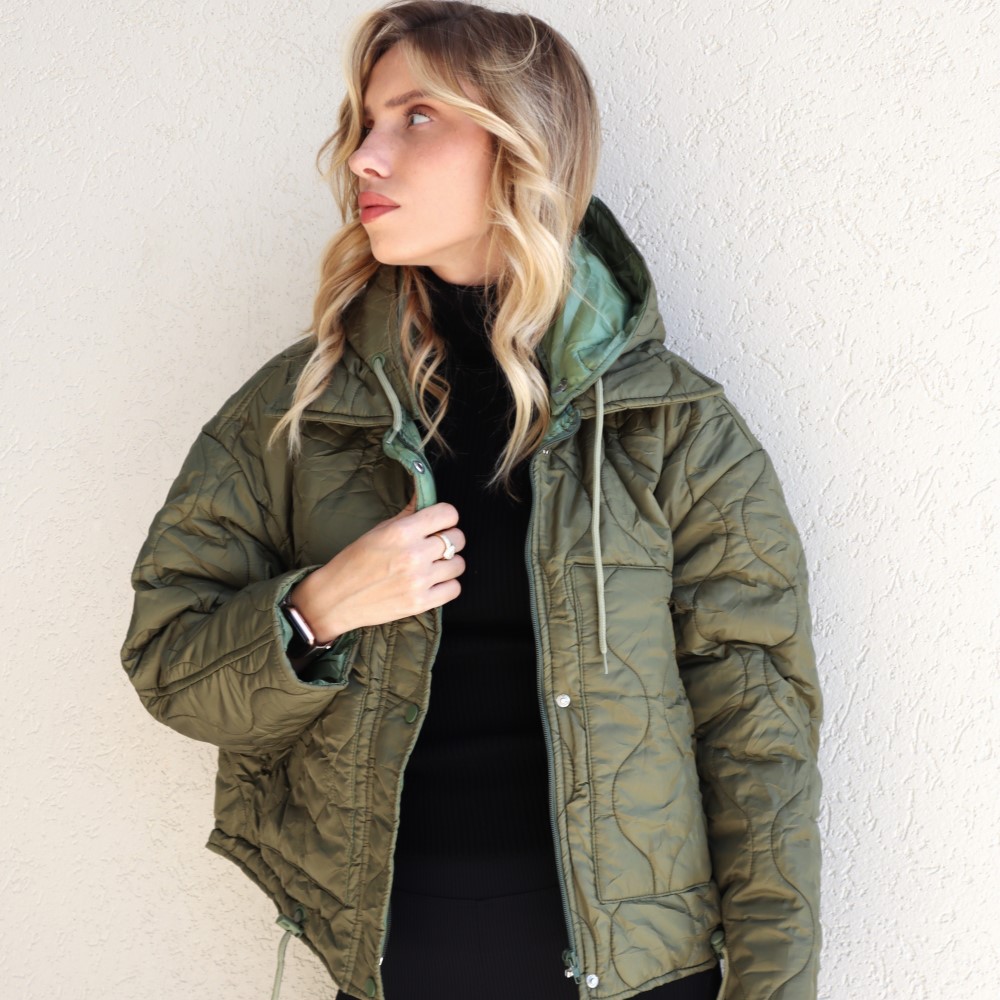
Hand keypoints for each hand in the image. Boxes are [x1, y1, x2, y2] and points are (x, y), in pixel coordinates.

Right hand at [287, 499, 465, 642]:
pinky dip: (447, 585)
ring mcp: (419, 581)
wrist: (335, 599)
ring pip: (459, 564)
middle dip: (448, 539)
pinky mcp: (421, 603)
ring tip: (433, 565)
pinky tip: (433, 582)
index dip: (446, 517)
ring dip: (449, 563)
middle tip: (434, 545)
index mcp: (400, 532)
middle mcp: (413, 555)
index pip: (448, 514)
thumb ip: (407, 514)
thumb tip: (425, 495)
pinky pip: (454, 588)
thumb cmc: (354, 562)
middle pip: (457, 538)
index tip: (439, 523)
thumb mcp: (378, 530)